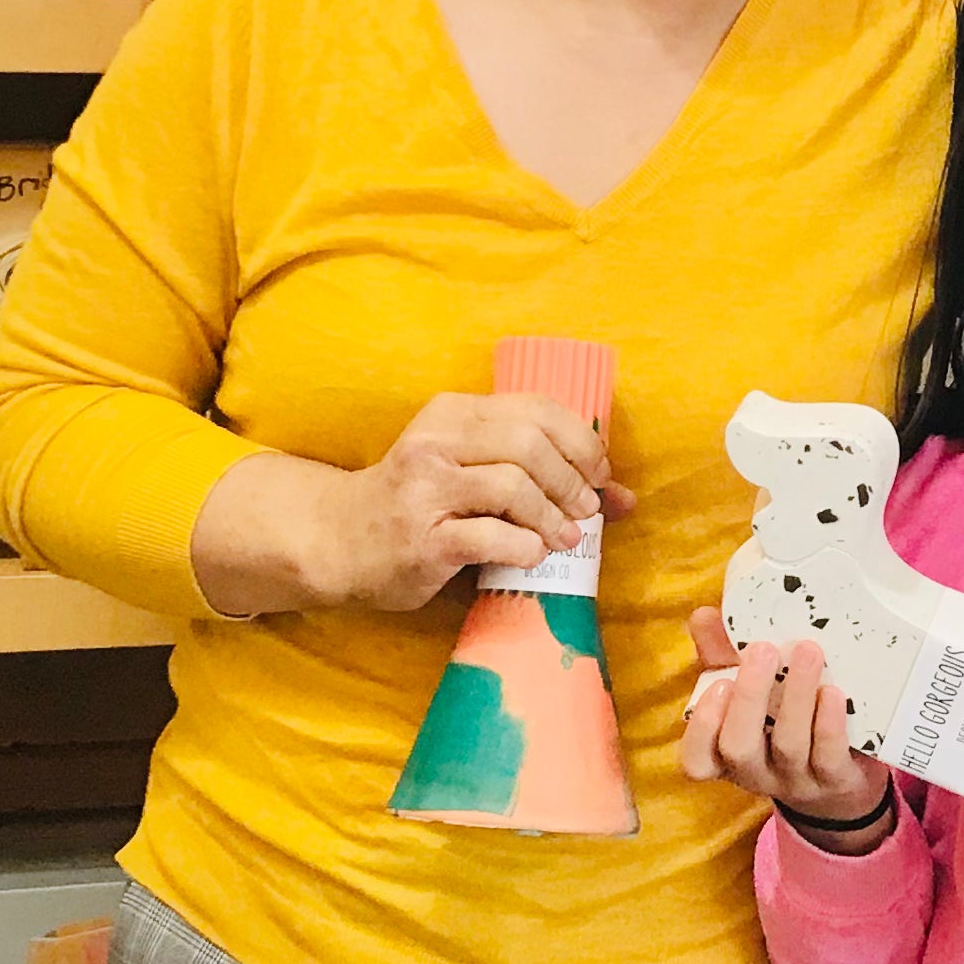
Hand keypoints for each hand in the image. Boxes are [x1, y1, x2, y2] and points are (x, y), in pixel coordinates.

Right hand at [318, 390, 632, 609]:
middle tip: (586, 509)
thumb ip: (539, 473)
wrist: (339, 541)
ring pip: (515, 487)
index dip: (582, 441)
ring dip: (554, 517)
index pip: (535, 408)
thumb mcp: (468, 469)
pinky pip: (493, 538)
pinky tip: (532, 555)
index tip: (600, 473)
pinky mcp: (424, 541)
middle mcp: (435, 442)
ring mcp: (426, 491)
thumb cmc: (418, 503)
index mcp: (452, 413)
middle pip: (530, 444)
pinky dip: (527, 548)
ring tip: (566, 537)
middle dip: (573, 479)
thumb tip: (624, 499)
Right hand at [681, 608, 892, 854]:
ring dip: (797, 697)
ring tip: (808, 651)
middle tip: (762, 650)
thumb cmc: (782, 722)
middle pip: (739, 748)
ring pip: (789, 746)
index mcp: (726, 754)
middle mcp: (756, 772)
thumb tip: (704, 614)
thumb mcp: (751, 692)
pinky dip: (829, 722)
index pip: (696, 760)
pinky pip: (829, 756)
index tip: (720, 684)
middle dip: (749, 697)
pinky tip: (834, 692)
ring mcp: (796, 780)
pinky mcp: (836, 781)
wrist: (841, 778)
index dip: (702, 728)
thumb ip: (723, 656)